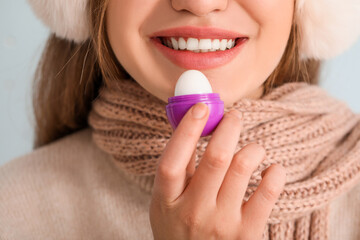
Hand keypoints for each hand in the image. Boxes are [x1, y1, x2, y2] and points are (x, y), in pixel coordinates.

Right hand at [149, 103, 285, 239]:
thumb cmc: (179, 227)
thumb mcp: (166, 202)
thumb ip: (178, 168)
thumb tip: (192, 124)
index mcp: (166, 201)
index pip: (173, 161)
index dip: (186, 130)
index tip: (202, 107)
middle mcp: (193, 212)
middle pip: (215, 159)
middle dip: (229, 128)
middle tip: (234, 117)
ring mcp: (221, 224)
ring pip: (242, 168)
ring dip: (252, 148)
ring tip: (253, 149)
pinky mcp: (246, 233)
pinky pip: (267, 193)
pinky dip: (274, 173)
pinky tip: (271, 169)